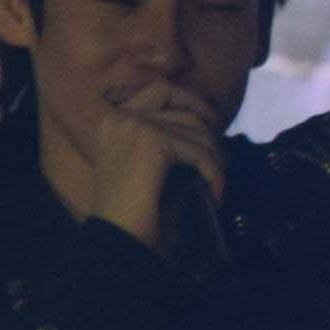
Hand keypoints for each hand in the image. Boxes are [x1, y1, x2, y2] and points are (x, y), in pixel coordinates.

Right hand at [94, 75, 224, 249]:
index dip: (186, 99)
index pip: (155, 90)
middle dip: (203, 110)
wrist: (118, 240)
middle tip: (220, 135)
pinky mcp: (153, 143)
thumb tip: (203, 121)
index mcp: (109, 121)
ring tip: (217, 179)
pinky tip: (215, 193)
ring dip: (214, 155)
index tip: (206, 119)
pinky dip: (214, 174)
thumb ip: (162, 138)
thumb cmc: (130, 213)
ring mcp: (134, 126)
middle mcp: (118, 118)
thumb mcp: (141, 165)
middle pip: (174, 95)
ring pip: (194, 128)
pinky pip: (200, 152)